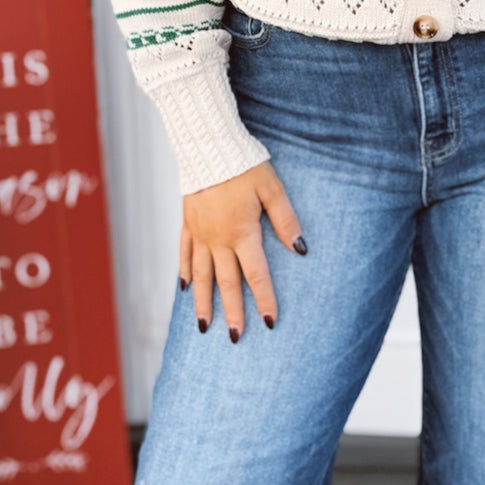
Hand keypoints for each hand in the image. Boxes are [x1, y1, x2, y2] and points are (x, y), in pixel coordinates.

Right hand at [179, 159, 304, 339]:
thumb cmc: (244, 165)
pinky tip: (184, 288)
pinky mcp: (187, 223)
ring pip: (200, 275)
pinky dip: (183, 272)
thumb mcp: (272, 189)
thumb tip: (301, 249)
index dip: (265, 300)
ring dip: (203, 302)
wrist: (207, 146)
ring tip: (203, 326)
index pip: (256, 274)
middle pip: (226, 282)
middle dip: (231, 312)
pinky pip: (183, 253)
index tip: (270, 323)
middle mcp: (218, 239)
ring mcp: (199, 233)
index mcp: (242, 233)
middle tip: (235, 338)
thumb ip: (286, 220)